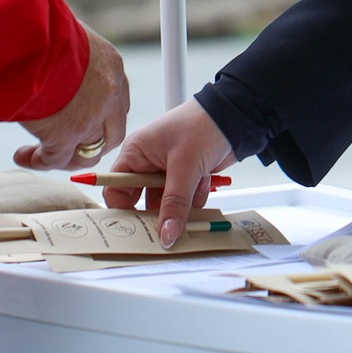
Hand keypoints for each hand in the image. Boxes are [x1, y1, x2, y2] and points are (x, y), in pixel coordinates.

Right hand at [14, 25, 128, 170]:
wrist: (27, 37)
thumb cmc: (37, 29)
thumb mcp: (67, 36)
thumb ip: (69, 57)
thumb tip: (52, 64)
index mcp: (111, 66)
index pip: (117, 103)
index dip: (100, 118)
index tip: (81, 123)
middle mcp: (110, 94)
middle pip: (111, 134)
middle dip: (89, 144)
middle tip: (67, 147)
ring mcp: (90, 118)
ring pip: (87, 153)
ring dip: (64, 158)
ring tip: (39, 155)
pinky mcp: (65, 135)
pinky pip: (56, 159)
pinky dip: (40, 161)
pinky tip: (24, 156)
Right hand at [101, 100, 233, 247]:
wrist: (236, 117)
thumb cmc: (203, 125)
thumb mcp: (185, 166)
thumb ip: (175, 203)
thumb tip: (166, 234)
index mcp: (135, 153)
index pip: (115, 188)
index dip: (122, 209)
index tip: (136, 227)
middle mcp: (147, 163)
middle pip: (142, 201)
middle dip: (160, 209)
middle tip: (171, 220)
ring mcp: (166, 172)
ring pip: (167, 204)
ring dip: (184, 202)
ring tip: (197, 183)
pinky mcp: (184, 178)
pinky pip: (183, 201)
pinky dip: (195, 197)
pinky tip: (205, 180)